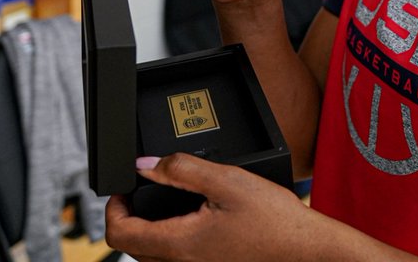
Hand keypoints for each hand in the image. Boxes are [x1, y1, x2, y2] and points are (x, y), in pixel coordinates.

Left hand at [104, 154, 320, 261]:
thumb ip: (183, 169)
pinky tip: (189, 222)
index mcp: (179, 244)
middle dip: (128, 218)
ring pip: (151, 258)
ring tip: (161, 204)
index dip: (111, 208)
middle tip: (139, 192)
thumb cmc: (274, 220)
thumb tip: (146, 164)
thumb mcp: (228, 181)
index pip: (119, 234)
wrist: (305, 248)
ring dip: (146, 232)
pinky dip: (167, 242)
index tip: (122, 189)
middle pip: (131, 248)